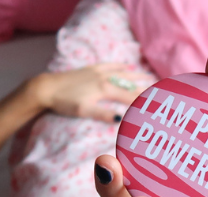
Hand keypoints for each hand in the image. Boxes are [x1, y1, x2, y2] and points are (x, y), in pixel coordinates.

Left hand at [30, 63, 153, 122]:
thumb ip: (103, 114)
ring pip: (123, 74)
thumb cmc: (64, 102)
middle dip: (146, 89)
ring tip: (150, 79)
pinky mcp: (91, 69)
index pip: (130, 97)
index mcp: (105, 90)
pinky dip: (121, 66)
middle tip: (161, 93)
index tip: (159, 106)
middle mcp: (105, 78)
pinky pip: (111, 66)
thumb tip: (122, 120)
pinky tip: (127, 66)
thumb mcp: (83, 111)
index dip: (144, 102)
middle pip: (130, 84)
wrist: (46, 88)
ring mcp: (98, 72)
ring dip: (137, 77)